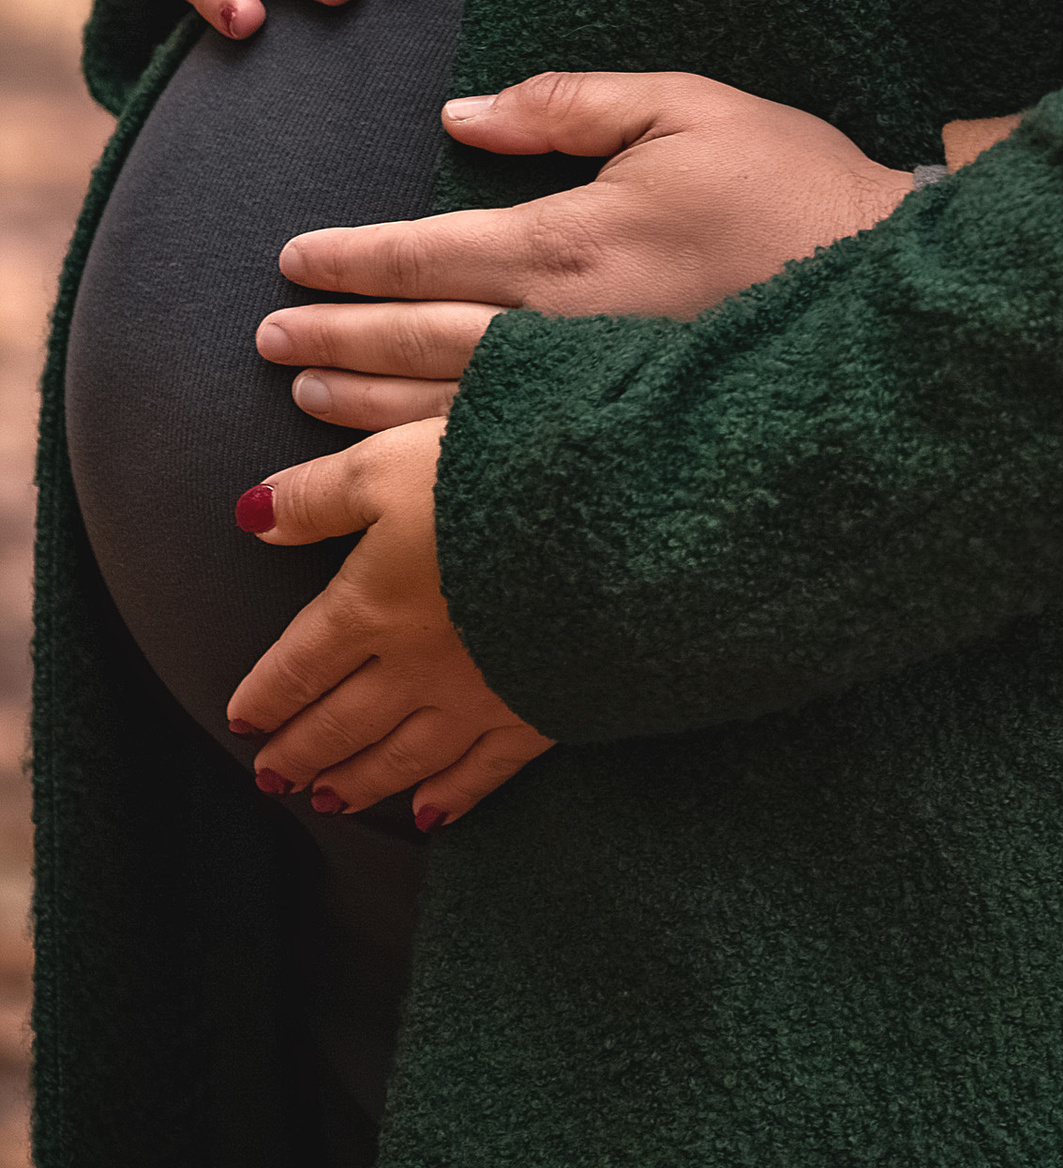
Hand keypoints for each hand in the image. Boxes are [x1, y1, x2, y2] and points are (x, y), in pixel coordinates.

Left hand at [228, 417, 551, 829]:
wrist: (602, 524)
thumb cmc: (491, 480)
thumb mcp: (387, 464)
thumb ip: (317, 495)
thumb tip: (252, 516)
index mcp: (369, 607)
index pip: (300, 664)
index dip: (267, 694)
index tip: (243, 719)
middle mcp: (412, 668)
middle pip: (341, 722)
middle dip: (301, 751)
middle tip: (272, 777)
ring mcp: (474, 699)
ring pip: (400, 757)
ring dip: (358, 782)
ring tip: (329, 800)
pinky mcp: (535, 712)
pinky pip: (481, 771)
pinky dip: (449, 798)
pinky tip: (429, 816)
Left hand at [260, 71, 918, 430]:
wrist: (883, 282)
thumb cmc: (790, 180)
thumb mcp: (683, 105)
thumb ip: (568, 103)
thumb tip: (466, 118)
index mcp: (572, 240)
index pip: (426, 254)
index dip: (350, 261)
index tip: (291, 261)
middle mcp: (565, 330)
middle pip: (416, 340)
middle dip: (333, 337)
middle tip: (268, 337)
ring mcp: (593, 395)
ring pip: (444, 410)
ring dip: (363, 401)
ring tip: (305, 393)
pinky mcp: (624, 432)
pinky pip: (501, 453)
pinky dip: (431, 458)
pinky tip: (399, 464)